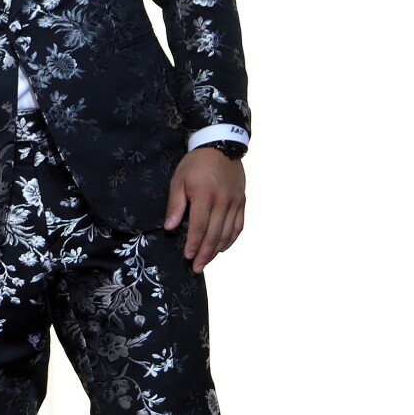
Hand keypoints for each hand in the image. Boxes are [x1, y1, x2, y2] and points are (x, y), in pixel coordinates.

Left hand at [163, 147, 246, 272]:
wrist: (221, 146)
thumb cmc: (196, 164)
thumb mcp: (179, 180)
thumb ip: (175, 205)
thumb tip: (171, 227)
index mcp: (206, 196)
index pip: (200, 227)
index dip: (194, 244)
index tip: (187, 257)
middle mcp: (224, 201)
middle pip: (215, 234)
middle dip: (205, 254)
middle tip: (196, 268)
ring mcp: (235, 202)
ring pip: (228, 233)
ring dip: (217, 250)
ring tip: (207, 261)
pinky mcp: (242, 202)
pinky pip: (239, 226)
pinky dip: (231, 240)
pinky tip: (222, 248)